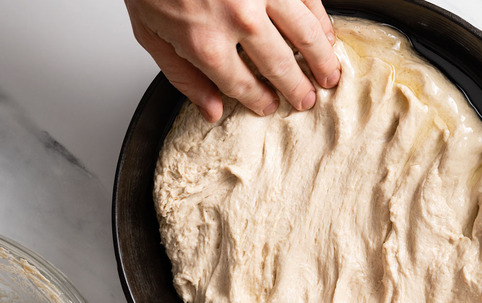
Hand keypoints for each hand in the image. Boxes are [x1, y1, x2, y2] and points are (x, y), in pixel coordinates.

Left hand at [125, 0, 340, 121]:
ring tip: (329, 76)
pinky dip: (322, 24)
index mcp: (205, 43)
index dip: (259, 100)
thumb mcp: (151, 35)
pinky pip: (309, 3)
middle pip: (279, 66)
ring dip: (321, 60)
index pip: (242, 86)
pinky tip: (326, 37)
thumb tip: (211, 111)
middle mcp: (238, 21)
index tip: (268, 105)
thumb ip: (183, 77)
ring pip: (304, 36)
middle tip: (307, 99)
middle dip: (297, 89)